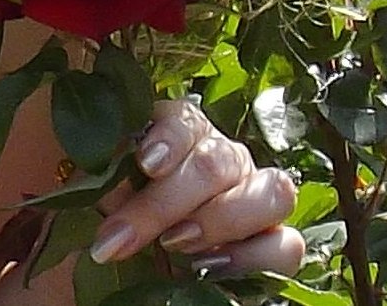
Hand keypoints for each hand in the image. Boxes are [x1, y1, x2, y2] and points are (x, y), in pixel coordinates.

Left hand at [88, 98, 303, 277]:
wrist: (130, 246)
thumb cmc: (113, 204)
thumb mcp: (99, 181)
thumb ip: (103, 166)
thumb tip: (97, 172)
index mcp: (180, 129)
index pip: (187, 120)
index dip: (170, 140)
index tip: (144, 164)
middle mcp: (223, 154)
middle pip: (217, 164)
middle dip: (166, 204)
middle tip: (121, 237)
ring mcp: (253, 194)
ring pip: (271, 193)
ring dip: (220, 220)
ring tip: (175, 245)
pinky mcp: (271, 239)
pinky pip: (288, 245)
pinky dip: (256, 256)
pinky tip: (213, 266)